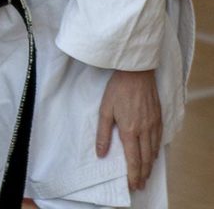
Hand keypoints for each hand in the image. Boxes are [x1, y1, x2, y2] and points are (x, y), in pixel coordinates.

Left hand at [96, 69, 161, 190]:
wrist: (136, 72)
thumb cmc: (118, 89)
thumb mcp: (105, 110)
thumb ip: (103, 133)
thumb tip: (101, 154)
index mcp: (130, 131)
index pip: (133, 161)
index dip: (133, 175)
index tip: (133, 186)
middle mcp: (144, 131)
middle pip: (146, 160)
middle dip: (143, 175)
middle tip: (140, 185)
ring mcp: (154, 125)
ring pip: (153, 152)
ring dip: (150, 166)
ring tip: (145, 174)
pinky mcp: (159, 118)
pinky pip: (159, 140)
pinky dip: (156, 152)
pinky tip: (153, 155)